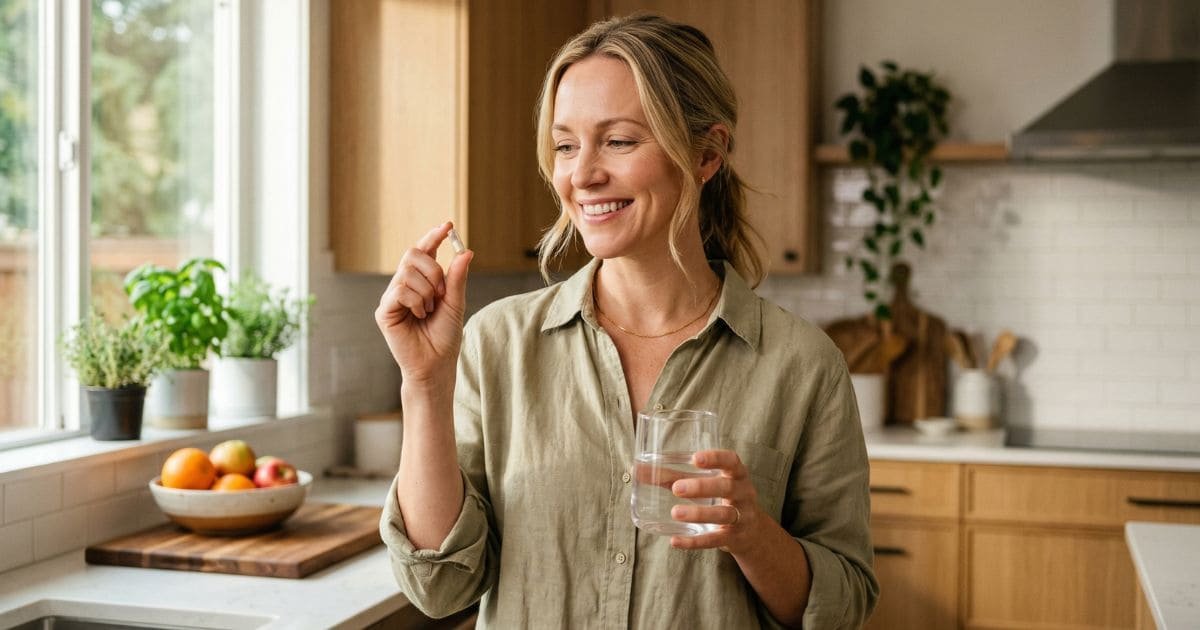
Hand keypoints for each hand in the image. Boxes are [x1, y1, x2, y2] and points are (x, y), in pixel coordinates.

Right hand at [375, 221, 472, 384]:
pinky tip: (419, 316)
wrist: (436, 364)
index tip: (447, 225)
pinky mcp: (384, 311)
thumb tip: (466, 251)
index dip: (433, 237)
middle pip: (413, 255)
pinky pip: (400, 290)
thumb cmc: (445, 337)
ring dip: (427, 291)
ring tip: (429, 311)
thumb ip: (457, 278)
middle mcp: (403, 285)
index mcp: (421, 281)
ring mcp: (392, 297)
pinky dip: (416, 301)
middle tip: (442, 293)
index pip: (424, 251)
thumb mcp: (455, 303)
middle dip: (432, 270)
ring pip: (407, 272)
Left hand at [668, 449, 761, 554]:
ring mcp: (742, 517)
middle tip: (676, 488)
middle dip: (702, 487)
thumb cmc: (721, 498)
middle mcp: (744, 493)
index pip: (732, 461)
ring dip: (698, 513)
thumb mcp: (705, 484)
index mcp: (737, 474)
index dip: (716, 458)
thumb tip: (636, 470)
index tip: (695, 458)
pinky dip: (695, 542)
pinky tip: (675, 541)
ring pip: (723, 515)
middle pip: (727, 487)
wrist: (752, 533)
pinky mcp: (735, 538)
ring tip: (675, 512)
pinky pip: (715, 540)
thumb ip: (673, 476)